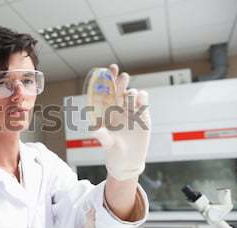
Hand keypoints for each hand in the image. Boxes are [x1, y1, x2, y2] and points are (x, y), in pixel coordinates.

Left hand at [90, 64, 150, 180]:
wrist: (128, 161)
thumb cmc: (114, 152)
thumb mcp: (107, 143)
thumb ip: (102, 135)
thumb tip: (93, 128)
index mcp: (106, 111)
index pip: (106, 92)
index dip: (107, 80)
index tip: (109, 69)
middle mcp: (118, 108)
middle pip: (119, 90)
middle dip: (120, 81)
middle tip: (122, 76)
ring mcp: (131, 111)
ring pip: (131, 94)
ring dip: (130, 91)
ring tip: (129, 96)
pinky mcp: (143, 115)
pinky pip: (143, 101)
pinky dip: (142, 97)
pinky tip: (140, 97)